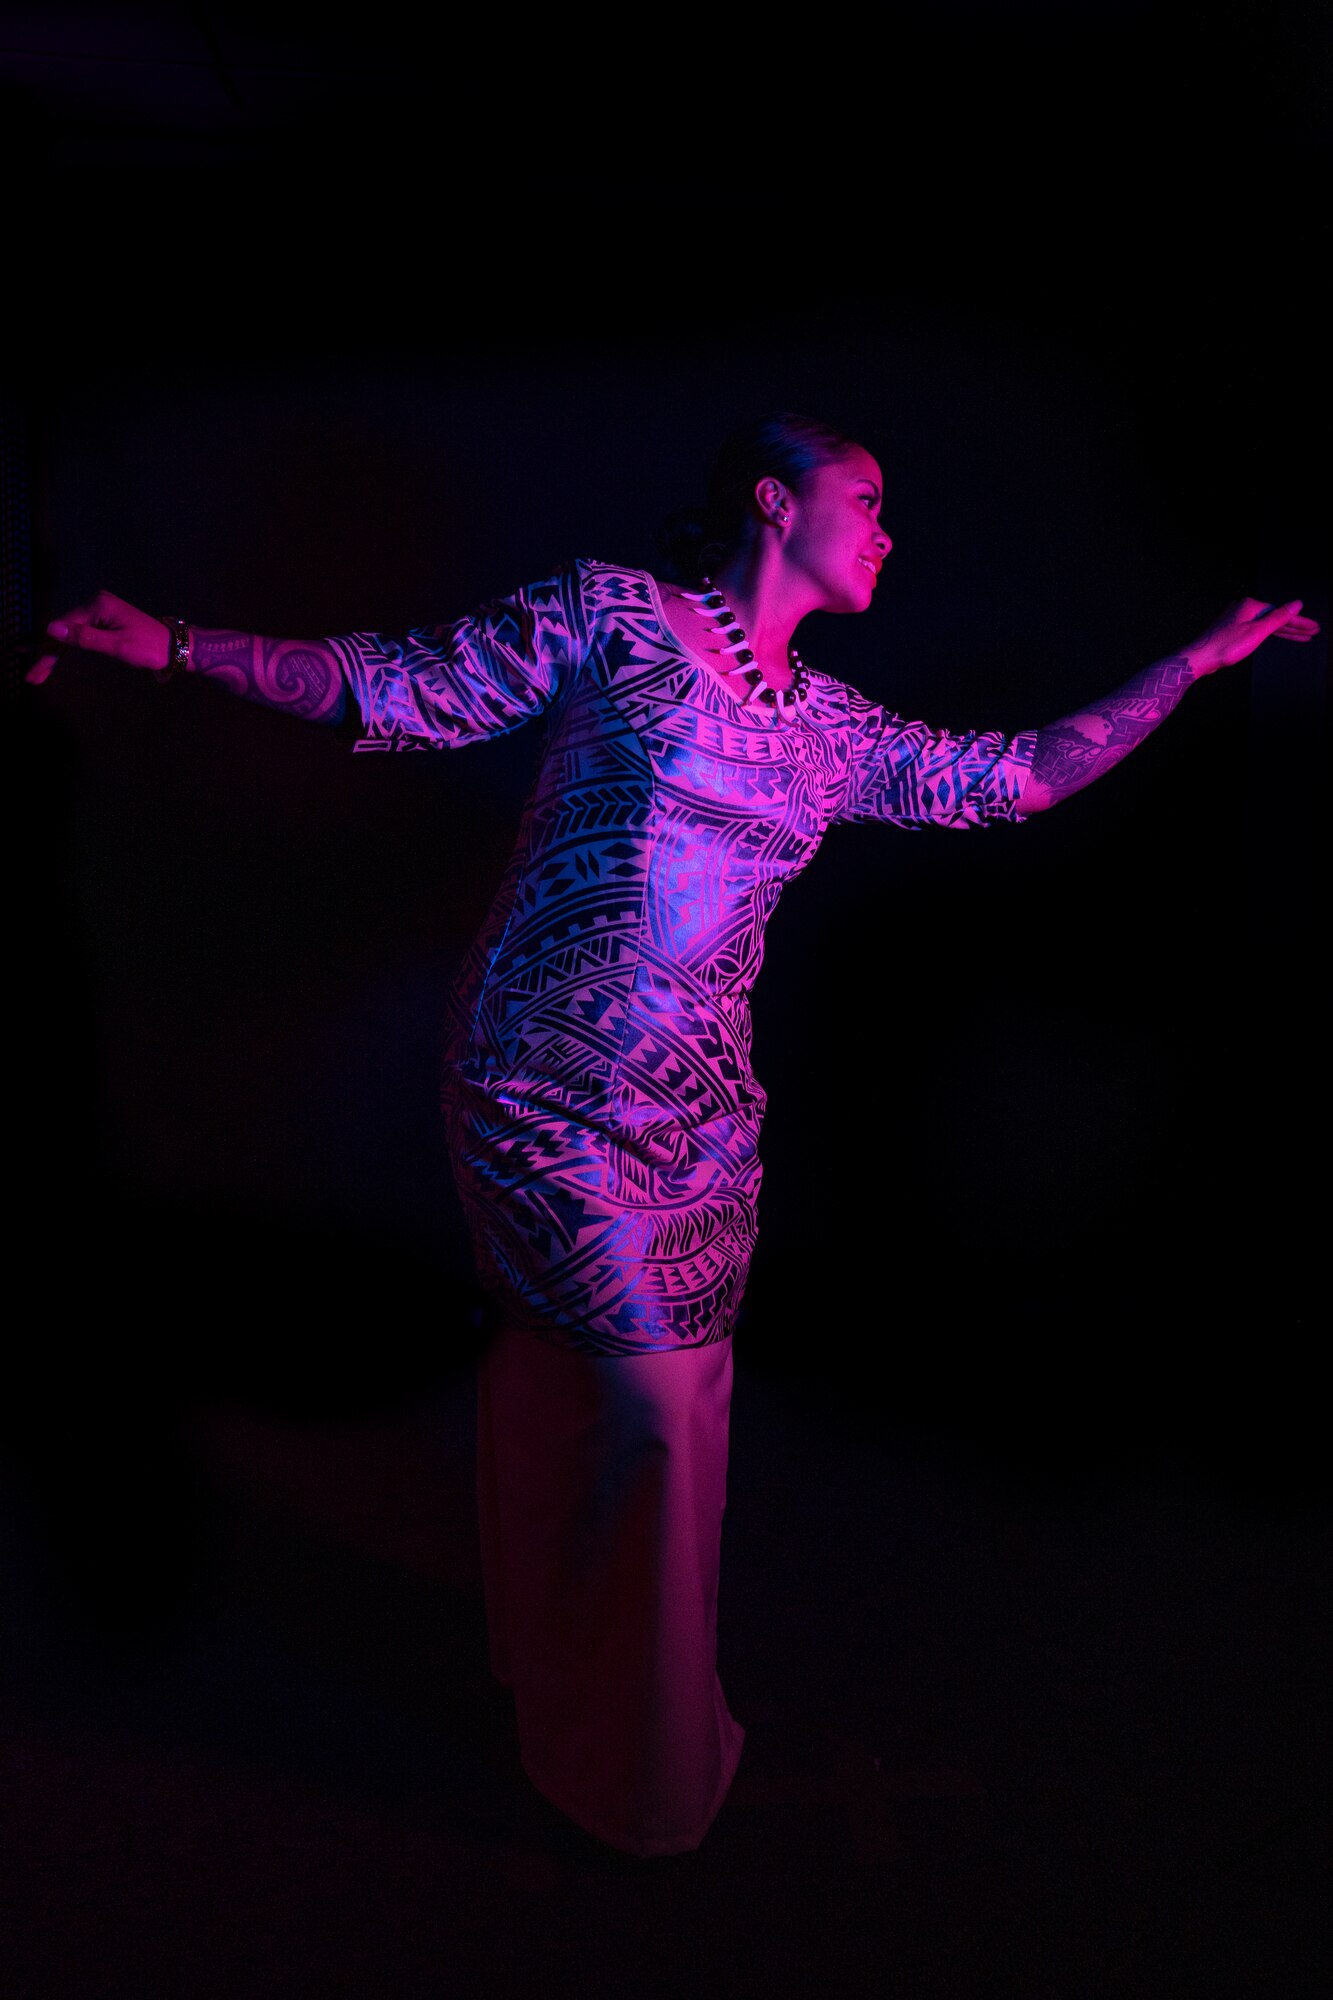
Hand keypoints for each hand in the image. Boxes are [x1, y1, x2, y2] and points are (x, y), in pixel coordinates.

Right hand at [26, 590, 171, 683]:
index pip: (64, 629)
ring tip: (37, 672)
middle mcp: (96, 603)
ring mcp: (100, 610)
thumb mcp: (116, 646)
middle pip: (64, 630)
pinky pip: (81, 632)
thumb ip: (84, 638)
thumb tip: (51, 629)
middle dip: (48, 655)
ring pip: (70, 633)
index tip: (33, 673)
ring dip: (55, 652)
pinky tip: (54, 655)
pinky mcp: (104, 619)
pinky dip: (69, 646)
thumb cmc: (149, 648)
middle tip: (32, 677)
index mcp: (98, 605)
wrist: (173, 646)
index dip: (47, 652)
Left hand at [1185, 597, 1319, 676]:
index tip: (1314, 628)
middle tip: (1313, 632)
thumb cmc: (1225, 647)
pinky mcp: (1233, 630)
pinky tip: (1278, 635)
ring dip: (1285, 631)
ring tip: (1302, 637)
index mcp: (1250, 606)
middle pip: (1276, 618)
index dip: (1300, 622)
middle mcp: (1244, 609)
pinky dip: (1270, 634)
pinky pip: (1258, 630)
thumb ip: (1279, 618)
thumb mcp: (1257, 632)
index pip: (1282, 613)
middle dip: (1295, 626)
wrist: (1198, 658)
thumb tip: (1297, 604)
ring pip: (1267, 625)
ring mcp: (1238, 619)